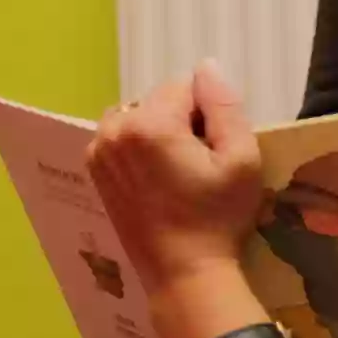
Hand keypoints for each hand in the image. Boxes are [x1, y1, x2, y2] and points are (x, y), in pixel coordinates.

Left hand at [86, 60, 264, 290]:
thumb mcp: (242, 159)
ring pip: (138, 116)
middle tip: (200, 162)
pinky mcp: (94, 170)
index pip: (187, 86)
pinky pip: (121, 136)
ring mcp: (99, 151)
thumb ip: (225, 106)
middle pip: (159, 99)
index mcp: (151, 123)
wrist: (183, 271)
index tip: (216, 148)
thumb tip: (208, 66)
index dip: (210, 113)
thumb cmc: (218, 217)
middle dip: (182, 119)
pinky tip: (157, 177)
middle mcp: (115, 130)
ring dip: (159, 131)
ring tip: (177, 170)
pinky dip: (139, 146)